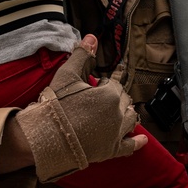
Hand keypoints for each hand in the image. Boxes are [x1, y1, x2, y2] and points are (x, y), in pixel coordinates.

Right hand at [14, 35, 144, 181]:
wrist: (45, 138)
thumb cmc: (55, 106)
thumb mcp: (67, 75)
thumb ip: (82, 55)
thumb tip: (92, 37)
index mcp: (110, 95)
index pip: (116, 82)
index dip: (111, 78)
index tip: (109, 76)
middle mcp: (118, 114)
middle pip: (124, 100)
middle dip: (117, 95)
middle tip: (107, 93)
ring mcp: (116, 133)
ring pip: (130, 119)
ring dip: (127, 112)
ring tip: (124, 109)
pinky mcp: (111, 150)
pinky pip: (130, 146)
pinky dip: (137, 142)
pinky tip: (142, 139)